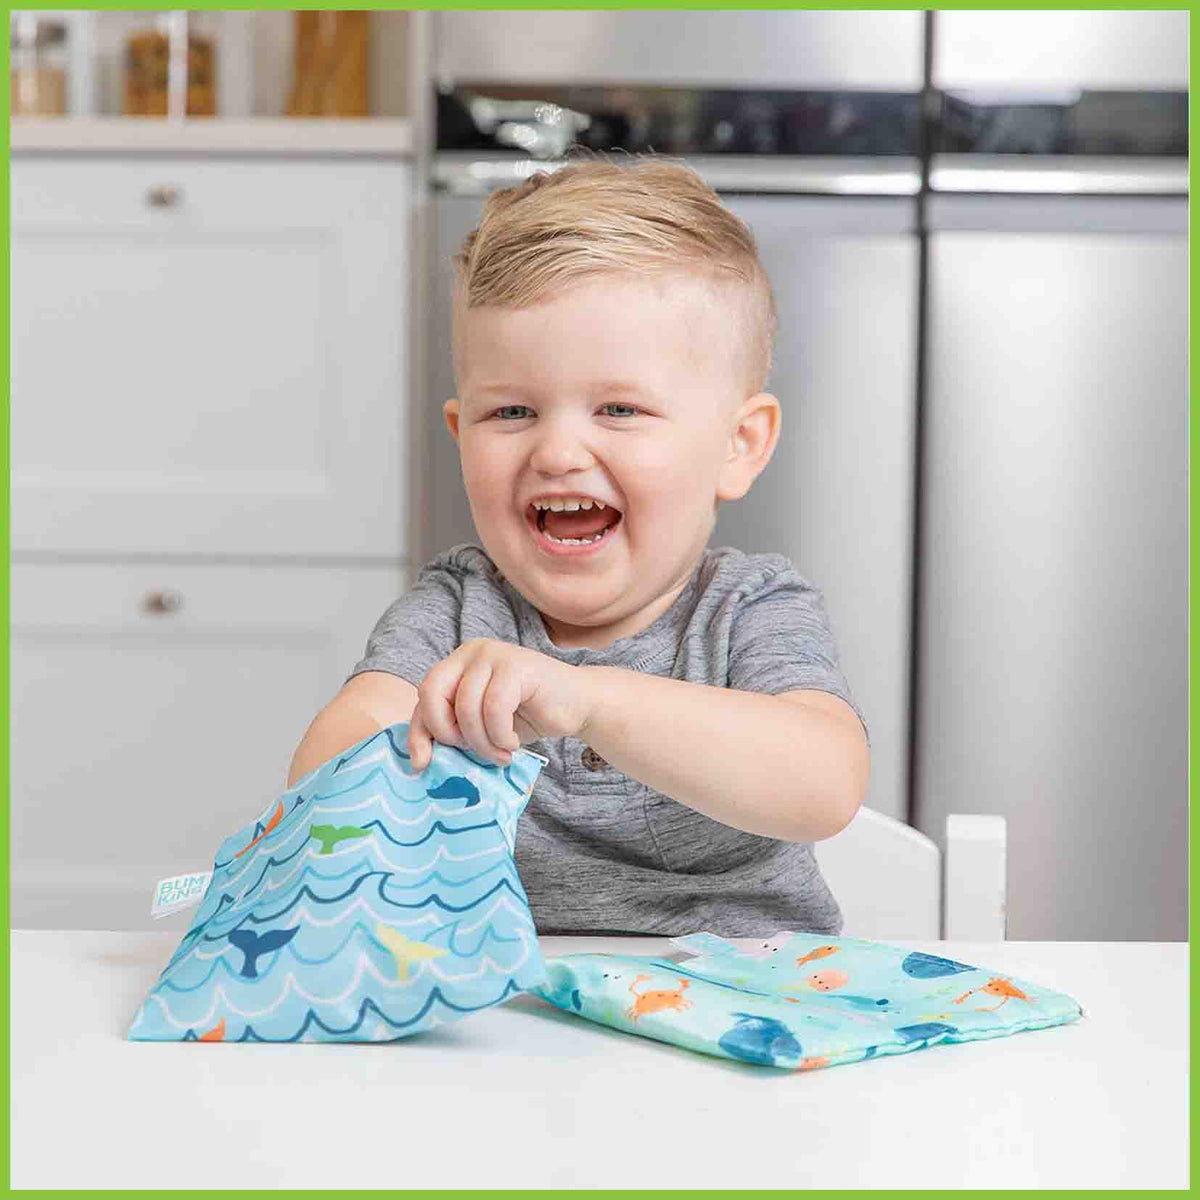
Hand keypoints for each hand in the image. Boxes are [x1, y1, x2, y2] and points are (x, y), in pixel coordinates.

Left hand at [407, 639, 596, 770]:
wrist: (578, 705)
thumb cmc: (528, 717)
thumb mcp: (481, 726)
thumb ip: (454, 730)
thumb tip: (419, 760)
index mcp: (457, 664)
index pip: (424, 698)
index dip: (419, 733)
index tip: (423, 765)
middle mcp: (471, 652)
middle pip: (433, 693)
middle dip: (446, 732)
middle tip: (471, 752)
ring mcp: (494, 654)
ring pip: (465, 706)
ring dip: (481, 742)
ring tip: (500, 754)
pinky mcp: (516, 665)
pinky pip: (493, 707)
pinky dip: (500, 735)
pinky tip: (513, 743)